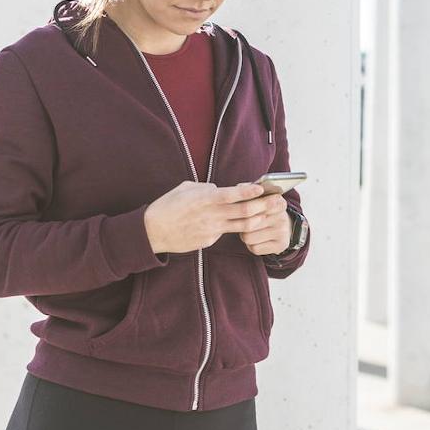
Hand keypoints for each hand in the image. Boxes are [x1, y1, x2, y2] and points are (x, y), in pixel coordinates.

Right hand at [144, 180, 269, 254]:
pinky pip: (225, 232)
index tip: (262, 188)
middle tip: (277, 202)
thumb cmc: (167, 206)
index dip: (250, 192)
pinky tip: (243, 223)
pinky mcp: (209, 241)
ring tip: (268, 213)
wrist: (152, 232)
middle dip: (263, 206)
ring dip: (257, 219)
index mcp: (205, 199)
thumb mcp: (185, 188)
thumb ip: (205, 188)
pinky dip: (235, 227)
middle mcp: (211, 215)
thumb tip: (219, 189)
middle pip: (244, 212)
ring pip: (241, 225)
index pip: (233, 195)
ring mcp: (211, 230)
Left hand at [233, 191, 291, 257]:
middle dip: (241, 224)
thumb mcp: (261, 198)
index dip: (242, 210)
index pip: (252, 206)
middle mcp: (282, 217)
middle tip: (242, 222)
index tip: (240, 210)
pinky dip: (252, 245)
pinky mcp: (280, 246)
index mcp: (277, 201)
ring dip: (245, 236)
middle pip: (248, 223)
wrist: (285, 228)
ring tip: (250, 231)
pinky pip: (254, 248)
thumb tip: (239, 188)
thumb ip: (249, 191)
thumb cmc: (266, 211)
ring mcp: (282, 232)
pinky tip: (257, 240)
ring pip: (249, 237)